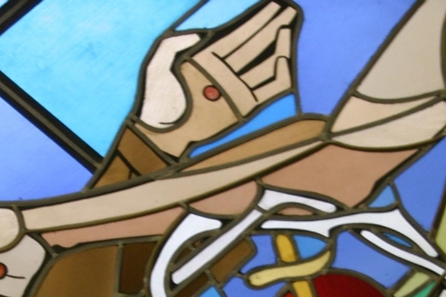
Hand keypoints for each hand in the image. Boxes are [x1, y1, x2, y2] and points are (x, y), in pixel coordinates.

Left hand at [134, 1, 297, 156]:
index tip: (269, 4)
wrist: (160, 136)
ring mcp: (235, 89)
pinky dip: (278, 76)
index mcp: (206, 59)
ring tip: (290, 26)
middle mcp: (223, 72)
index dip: (253, 19)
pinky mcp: (243, 108)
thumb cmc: (155, 103)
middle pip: (254, 44)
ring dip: (279, 44)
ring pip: (263, 62)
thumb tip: (201, 34)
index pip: (235, 35)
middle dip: (271, 26)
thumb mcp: (157, 64)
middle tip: (288, 9)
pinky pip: (266, 90)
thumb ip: (175, 44)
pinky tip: (283, 57)